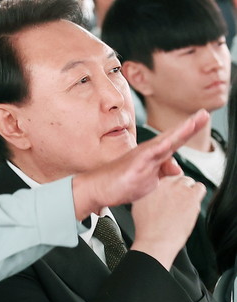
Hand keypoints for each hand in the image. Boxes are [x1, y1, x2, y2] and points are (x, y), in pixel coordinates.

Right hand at [72, 109, 208, 218]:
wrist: (96, 187)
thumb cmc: (118, 181)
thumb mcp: (147, 178)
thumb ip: (163, 171)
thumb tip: (178, 168)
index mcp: (152, 155)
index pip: (174, 141)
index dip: (189, 130)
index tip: (203, 118)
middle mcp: (147, 153)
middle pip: (172, 137)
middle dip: (189, 126)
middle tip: (204, 114)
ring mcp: (140, 159)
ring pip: (163, 144)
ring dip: (179, 133)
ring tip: (193, 123)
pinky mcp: (133, 167)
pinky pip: (148, 157)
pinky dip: (159, 149)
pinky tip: (169, 142)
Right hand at [130, 175, 205, 269]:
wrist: (156, 239)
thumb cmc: (147, 227)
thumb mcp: (137, 204)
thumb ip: (145, 193)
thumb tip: (150, 190)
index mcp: (151, 184)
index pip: (164, 176)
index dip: (167, 186)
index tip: (168, 193)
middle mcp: (164, 183)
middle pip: (177, 177)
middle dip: (178, 187)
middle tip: (176, 200)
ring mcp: (178, 189)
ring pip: (189, 181)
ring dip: (188, 190)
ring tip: (184, 202)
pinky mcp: (191, 196)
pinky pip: (200, 188)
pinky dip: (198, 194)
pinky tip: (192, 204)